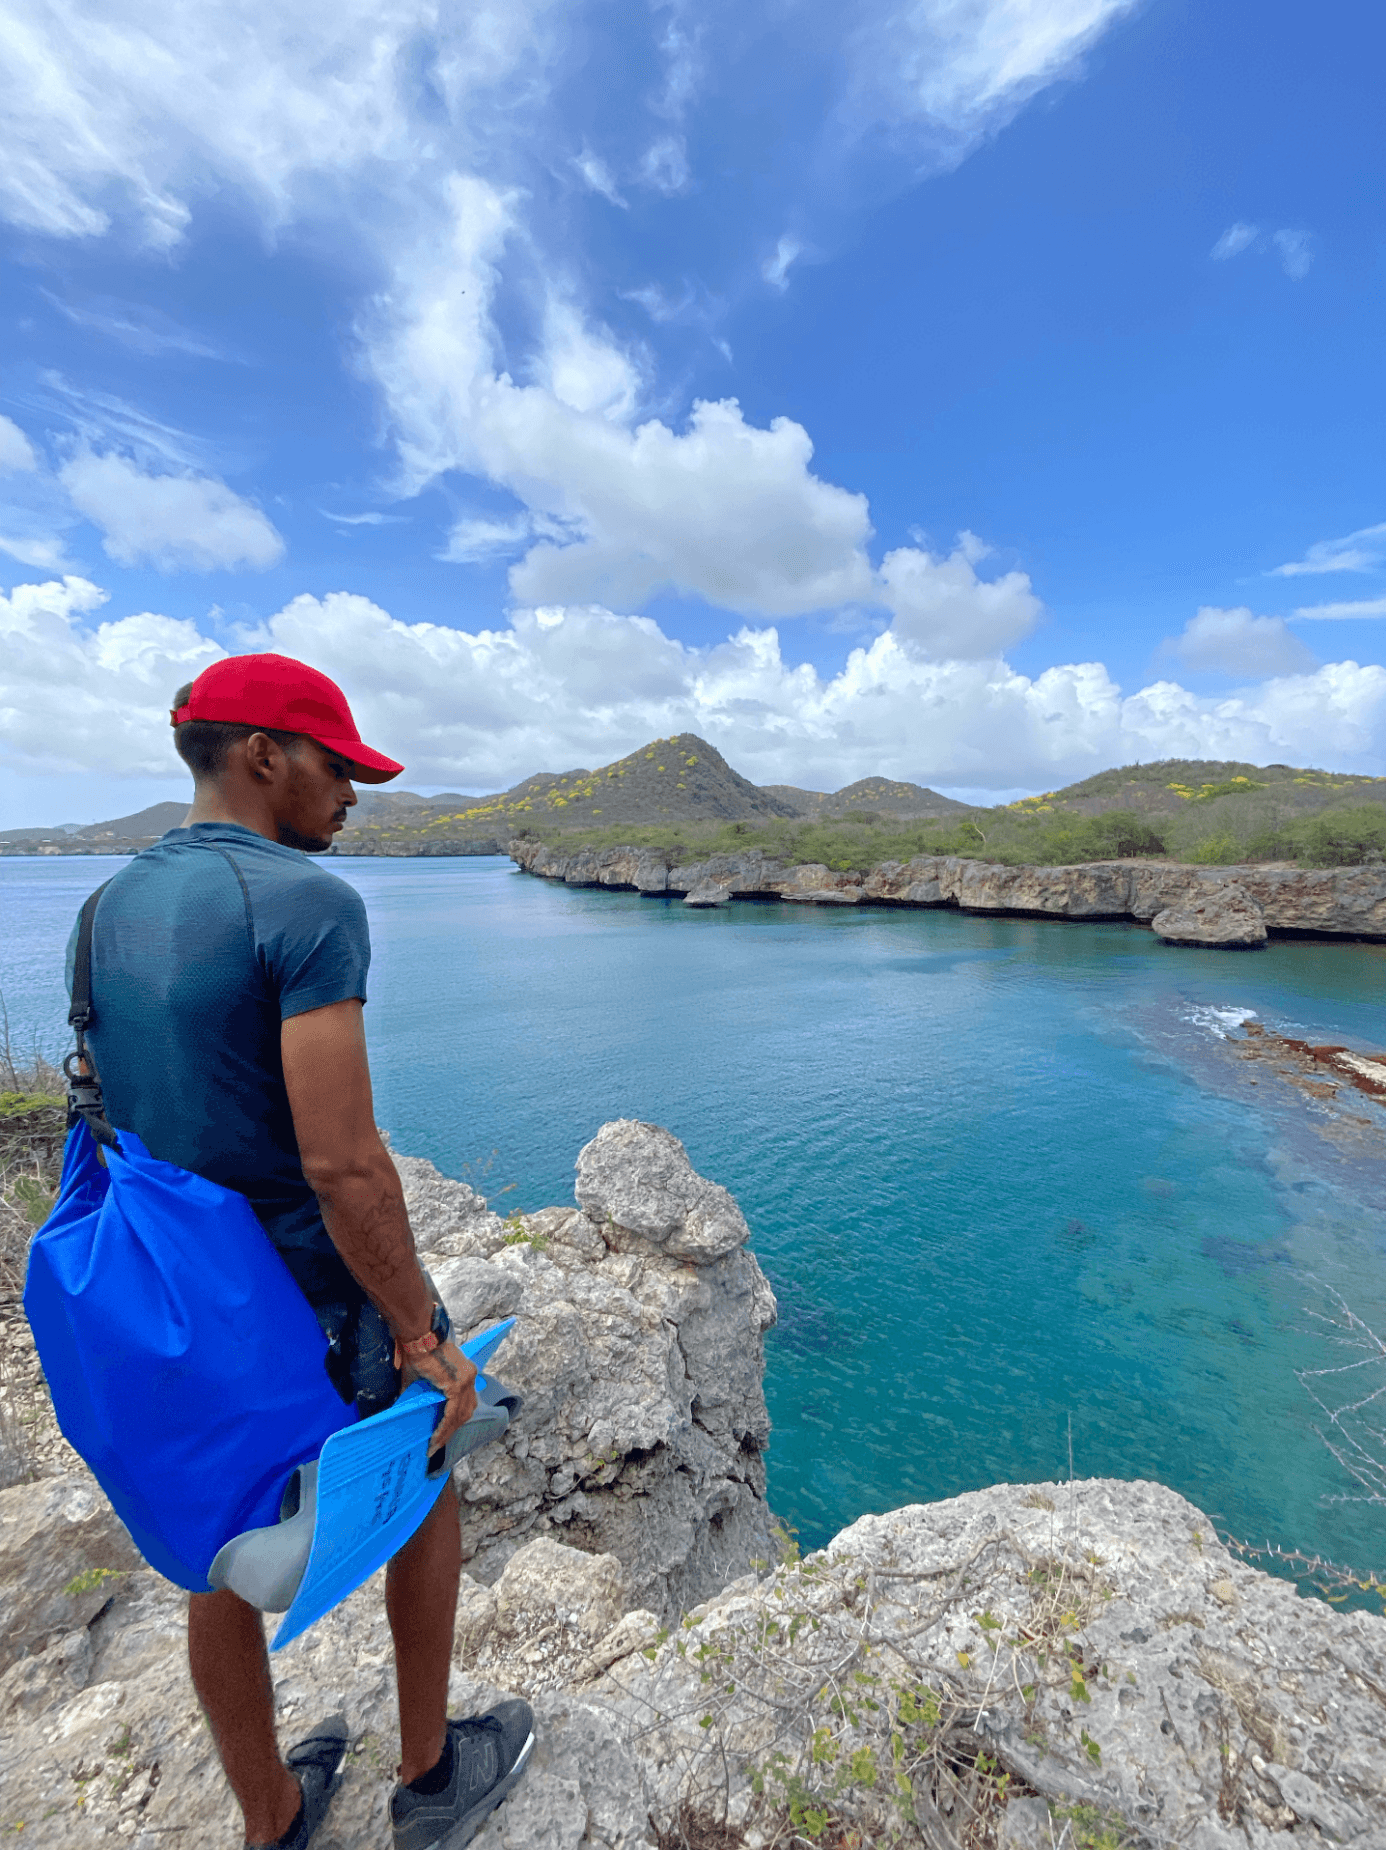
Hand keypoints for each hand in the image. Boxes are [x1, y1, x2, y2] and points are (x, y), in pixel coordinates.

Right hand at [403, 1338, 477, 1460]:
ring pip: (461, 1415)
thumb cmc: (417, 1352)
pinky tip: (436, 1437)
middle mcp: (470, 1377)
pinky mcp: (457, 1384)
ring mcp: (466, 1380)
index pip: (464, 1403)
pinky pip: (452, 1412)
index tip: (442, 1436)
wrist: (419, 1336)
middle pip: (465, 1412)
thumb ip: (419, 1394)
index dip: (454, 1422)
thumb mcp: (421, 1377)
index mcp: (465, 1374)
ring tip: (435, 1444)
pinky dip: (445, 1427)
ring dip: (448, 1432)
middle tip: (437, 1444)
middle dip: (451, 1430)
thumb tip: (408, 1408)